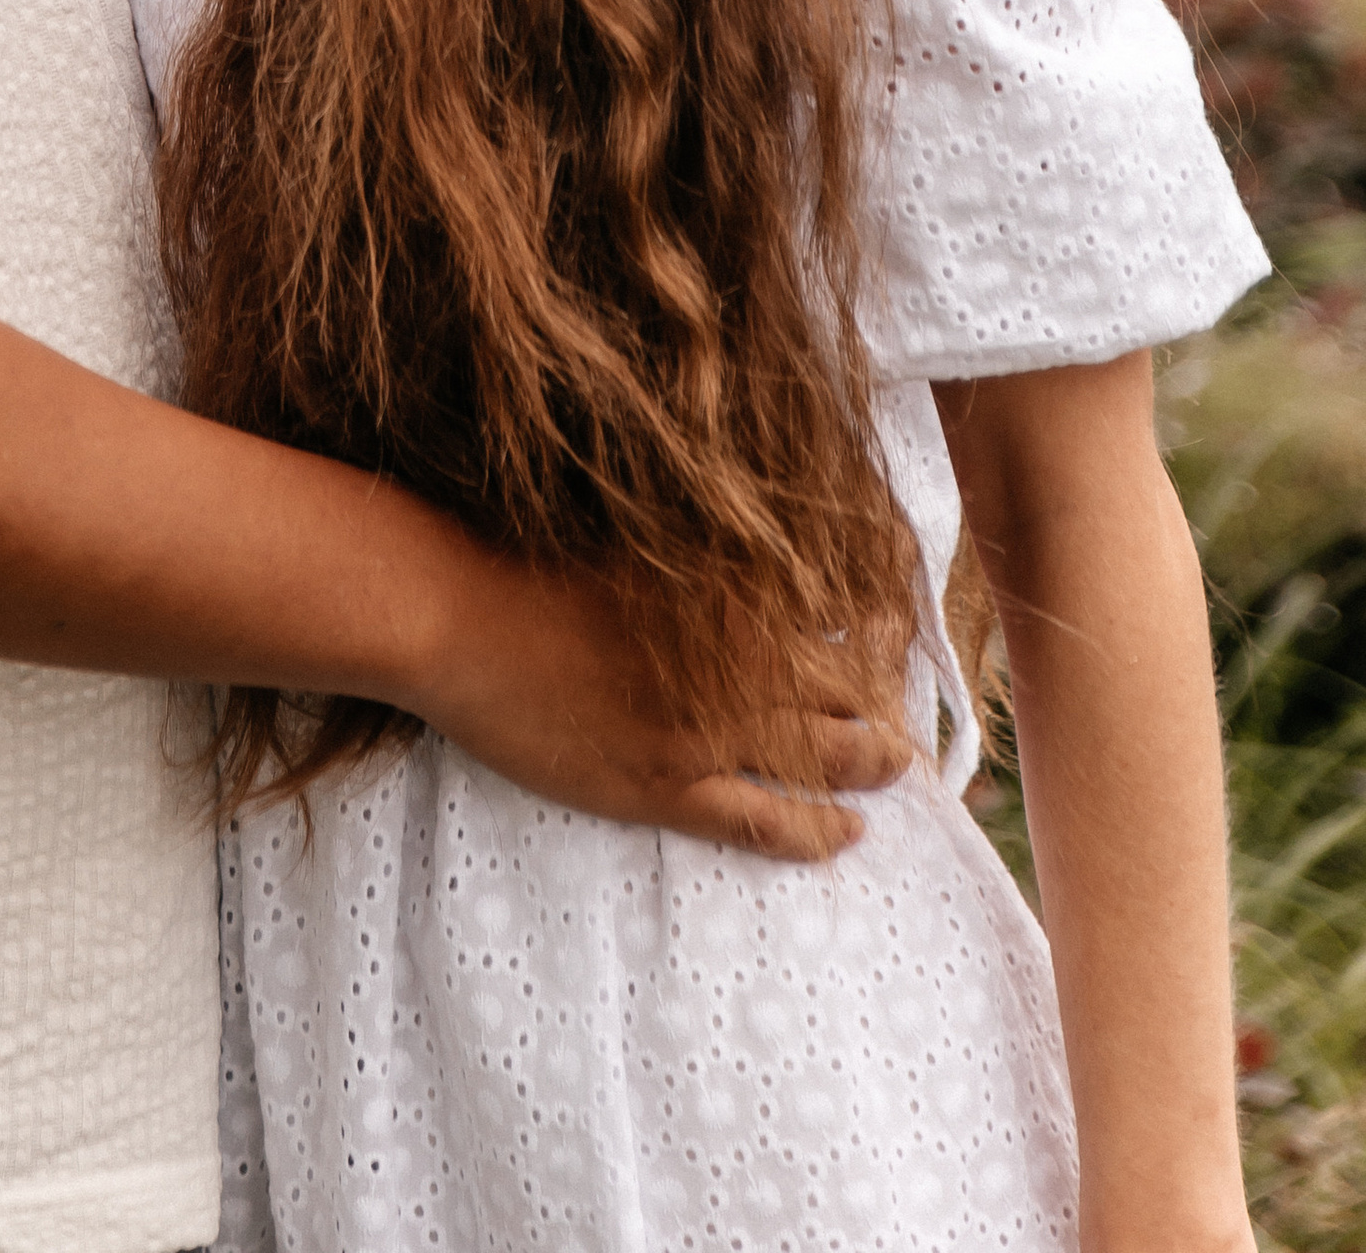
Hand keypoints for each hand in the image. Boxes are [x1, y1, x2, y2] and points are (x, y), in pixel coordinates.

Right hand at [414, 539, 911, 860]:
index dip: (882, 647)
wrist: (461, 614)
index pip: (837, 623)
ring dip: (873, 769)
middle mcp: (732, 660)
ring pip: (823, 760)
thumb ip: (710, 563)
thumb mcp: (641, 544)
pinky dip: (816, 831)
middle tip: (919, 734)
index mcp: (728, 592)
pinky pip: (765, 821)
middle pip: (847, 693)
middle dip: (889, 713)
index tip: (900, 656)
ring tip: (904, 777)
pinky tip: (847, 836)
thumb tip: (765, 572)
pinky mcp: (666, 784)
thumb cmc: (536, 562)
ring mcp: (704, 728)